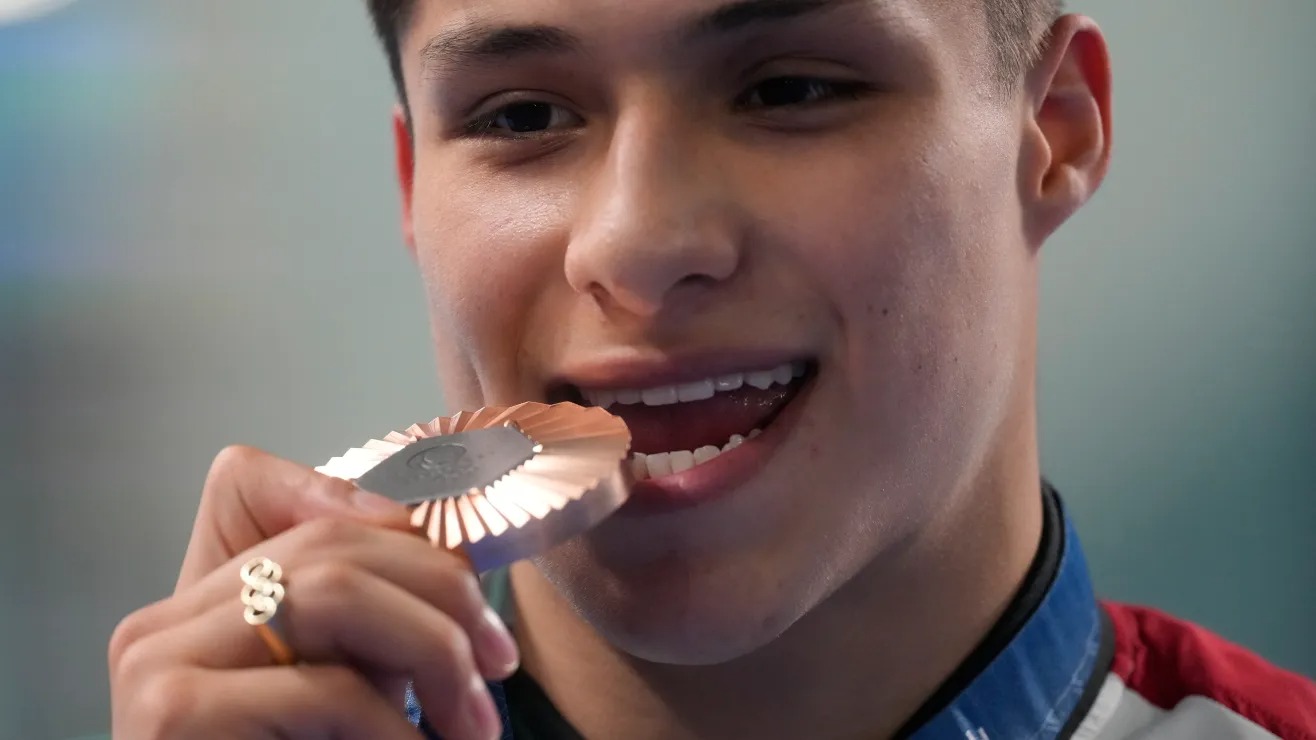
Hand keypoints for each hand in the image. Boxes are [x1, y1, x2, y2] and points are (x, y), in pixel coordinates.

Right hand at [109, 445, 518, 739]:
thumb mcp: (339, 682)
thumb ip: (364, 619)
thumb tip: (451, 551)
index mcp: (197, 599)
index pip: (259, 485)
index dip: (362, 505)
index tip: (459, 558)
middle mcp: (161, 619)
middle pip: (328, 544)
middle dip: (440, 593)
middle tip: (500, 662)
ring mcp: (154, 661)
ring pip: (332, 593)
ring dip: (434, 652)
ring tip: (477, 723)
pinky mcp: (170, 716)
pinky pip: (323, 689)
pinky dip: (396, 728)